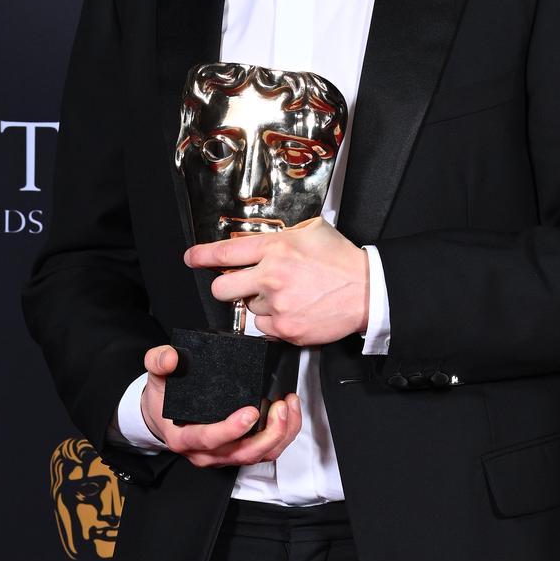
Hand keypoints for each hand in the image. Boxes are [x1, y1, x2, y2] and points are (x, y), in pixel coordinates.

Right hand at [139, 345, 300, 468]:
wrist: (162, 416)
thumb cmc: (163, 400)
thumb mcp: (156, 378)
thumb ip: (158, 362)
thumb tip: (169, 358)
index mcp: (184, 439)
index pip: (208, 440)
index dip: (230, 430)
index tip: (250, 412)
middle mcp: (205, 454)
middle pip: (242, 454)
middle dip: (267, 434)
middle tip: (279, 407)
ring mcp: (224, 456)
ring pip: (259, 456)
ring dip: (280, 434)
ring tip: (288, 406)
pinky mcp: (238, 452)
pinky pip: (265, 451)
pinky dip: (282, 434)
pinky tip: (288, 412)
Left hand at [183, 218, 369, 345]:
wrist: (367, 291)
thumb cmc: (343, 262)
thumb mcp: (312, 231)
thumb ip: (283, 236)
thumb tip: (263, 242)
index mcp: (276, 248)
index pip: (226, 252)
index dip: (202, 256)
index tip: (192, 258)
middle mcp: (272, 276)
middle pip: (223, 289)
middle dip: (226, 288)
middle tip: (239, 286)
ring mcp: (278, 305)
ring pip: (249, 310)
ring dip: (261, 305)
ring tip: (289, 297)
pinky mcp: (287, 328)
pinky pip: (265, 328)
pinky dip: (276, 322)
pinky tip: (294, 311)